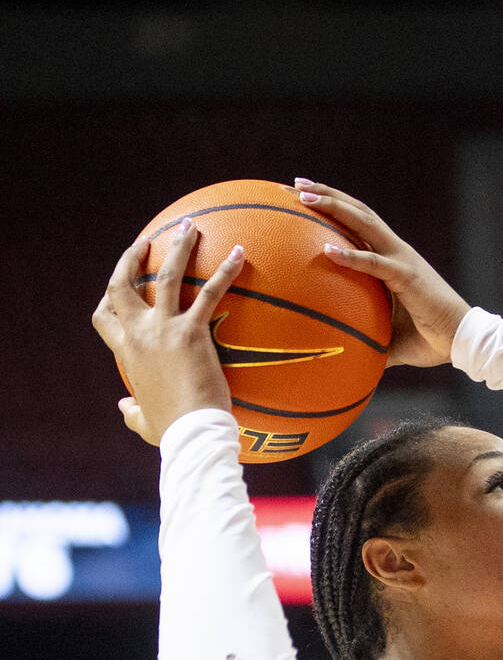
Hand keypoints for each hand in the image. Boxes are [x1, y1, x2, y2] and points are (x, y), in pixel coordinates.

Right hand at [92, 221, 242, 444]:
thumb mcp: (143, 421)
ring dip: (176, 248)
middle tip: (146, 241)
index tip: (121, 281)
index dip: (110, 296)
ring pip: (164, 277)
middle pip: (122, 286)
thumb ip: (131, 410)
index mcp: (126, 353)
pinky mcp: (193, 332)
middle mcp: (139, 335)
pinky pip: (209, 292)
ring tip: (189, 226)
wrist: (191, 433)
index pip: (105, 317)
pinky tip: (241, 253)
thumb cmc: (172, 431)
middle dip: (131, 258)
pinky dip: (225, 270)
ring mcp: (163, 330)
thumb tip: (122, 406)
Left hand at [294, 181, 469, 367]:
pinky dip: (351, 256)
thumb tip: (339, 353)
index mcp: (392, 259)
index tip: (305, 195)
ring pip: (364, 223)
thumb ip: (364, 336)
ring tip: (305, 196)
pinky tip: (327, 250)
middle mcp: (396, 251)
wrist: (463, 341)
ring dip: (334, 206)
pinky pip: (374, 263)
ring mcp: (402, 260)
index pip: (361, 222)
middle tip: (296, 184)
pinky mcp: (408, 277)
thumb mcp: (386, 335)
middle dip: (327, 193)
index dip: (336, 205)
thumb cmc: (428, 339)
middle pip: (359, 211)